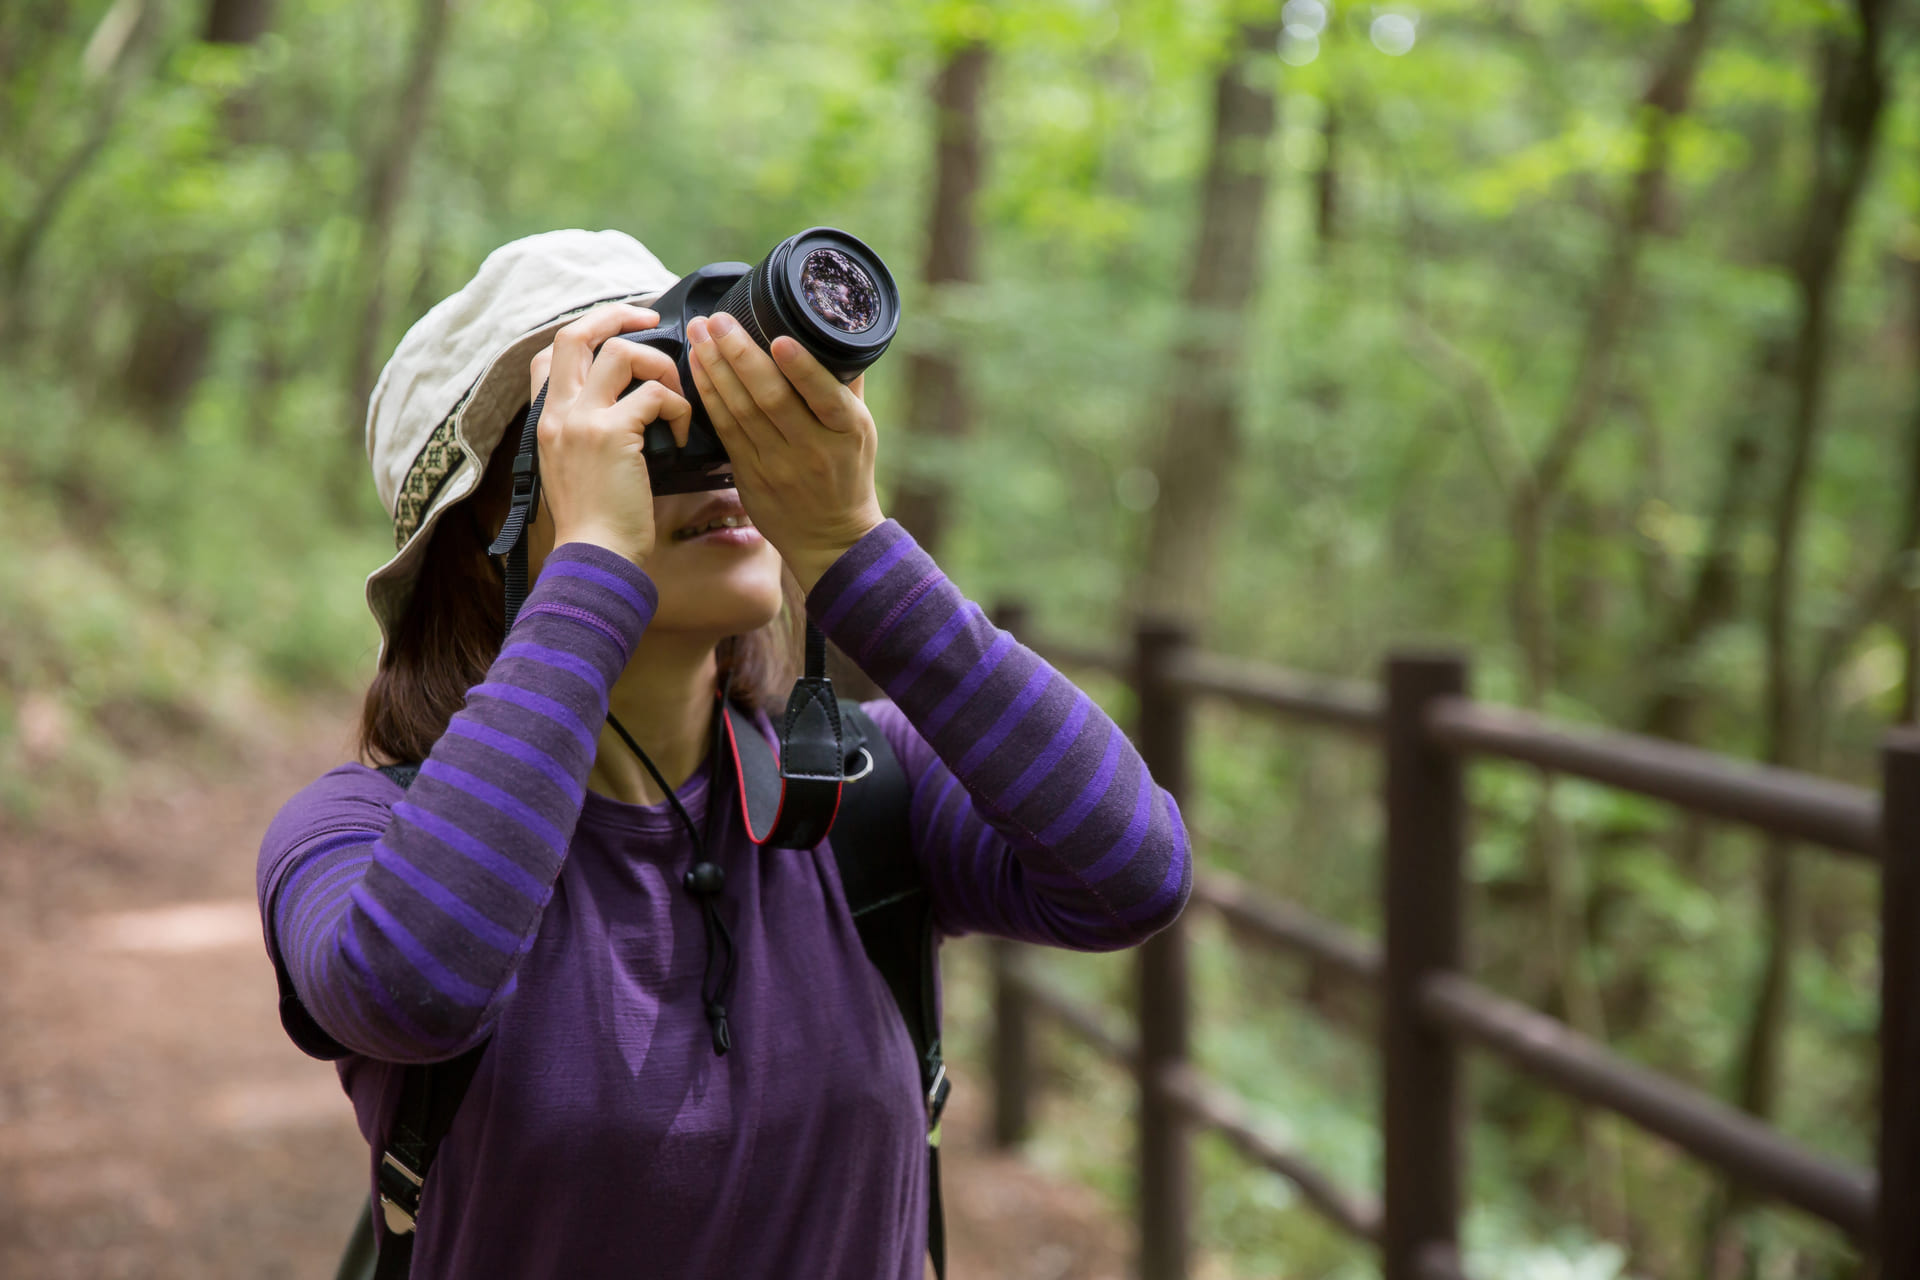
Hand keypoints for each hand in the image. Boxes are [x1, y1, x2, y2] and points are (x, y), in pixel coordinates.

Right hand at [529, 303, 691, 566]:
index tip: (620, 332)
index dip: (587, 332)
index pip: (549, 353)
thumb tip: (631, 406)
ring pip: (621, 352)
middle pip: (575, 333)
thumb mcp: (577, 469)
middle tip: (652, 317)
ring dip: (659, 366)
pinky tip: (680, 436)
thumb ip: (589, 433)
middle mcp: (558, 412)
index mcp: (547, 420)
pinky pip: (656, 395)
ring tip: (675, 397)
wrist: (595, 558)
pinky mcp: (613, 433)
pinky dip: (678, 408)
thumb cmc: (597, 524)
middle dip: (618, 314)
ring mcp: (582, 420)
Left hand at [685, 312, 884, 591]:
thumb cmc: (848, 474)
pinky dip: (709, 396)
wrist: (831, 537)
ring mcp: (778, 465)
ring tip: (699, 333)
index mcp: (847, 432)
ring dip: (715, 368)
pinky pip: (725, 430)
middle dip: (740, 355)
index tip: (779, 338)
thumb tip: (832, 333)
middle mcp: (813, 449)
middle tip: (718, 321)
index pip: (824, 396)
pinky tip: (697, 368)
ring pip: (740, 411)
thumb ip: (845, 385)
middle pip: (772, 399)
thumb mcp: (862, 430)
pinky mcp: (750, 475)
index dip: (801, 368)